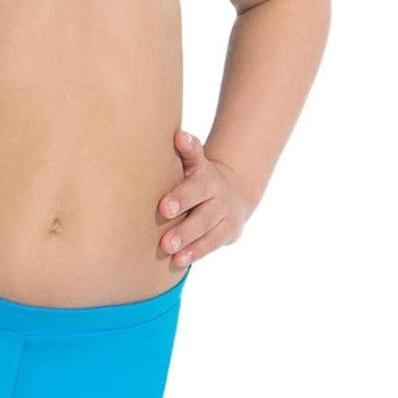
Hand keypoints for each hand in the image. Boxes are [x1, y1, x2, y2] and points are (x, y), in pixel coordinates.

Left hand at [157, 130, 254, 265]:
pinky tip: (180, 261)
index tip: (163, 207)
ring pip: (209, 233)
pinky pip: (213, 244)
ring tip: (171, 254)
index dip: (181, 197)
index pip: (195, 187)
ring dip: (190, 245)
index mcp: (207, 178)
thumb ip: (188, 150)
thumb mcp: (196, 161)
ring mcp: (225, 217)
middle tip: (164, 241)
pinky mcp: (229, 233)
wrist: (233, 189)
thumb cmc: (199, 174)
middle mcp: (219, 198)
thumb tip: (179, 135)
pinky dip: (197, 252)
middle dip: (184, 229)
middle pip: (203, 215)